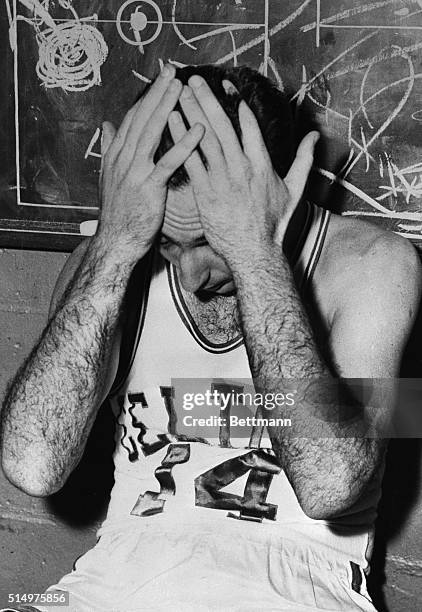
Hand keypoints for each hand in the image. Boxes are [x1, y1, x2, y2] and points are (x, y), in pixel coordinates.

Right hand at [97, 65, 204, 260]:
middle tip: (173, 71)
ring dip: (168, 108)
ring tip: (182, 88)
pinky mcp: (149, 188)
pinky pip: (169, 162)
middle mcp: (123, 159)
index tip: (159, 79)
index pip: (132, 119)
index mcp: (116, 155)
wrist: (116, 240)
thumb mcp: (108, 177)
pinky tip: (198, 130)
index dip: (146, 98)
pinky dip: (184, 145)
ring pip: (152, 133)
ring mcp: (135, 172)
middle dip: (157, 93)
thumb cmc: (118, 212)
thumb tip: (105, 125)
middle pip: (142, 119)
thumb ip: (108, 148)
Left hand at [168, 75, 317, 267]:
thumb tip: (314, 137)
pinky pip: (191, 161)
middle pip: (223, 126)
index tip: (226, 86)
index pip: (249, 126)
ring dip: (191, 113)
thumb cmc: (274, 224)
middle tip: (194, 80)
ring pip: (204, 139)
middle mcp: (242, 168)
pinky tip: (172, 123)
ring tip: (178, 94)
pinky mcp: (206, 193)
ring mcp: (223, 180)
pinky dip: (181, 140)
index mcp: (263, 164)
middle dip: (208, 100)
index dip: (237, 103)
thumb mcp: (295, 191)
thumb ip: (304, 160)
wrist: (254, 252)